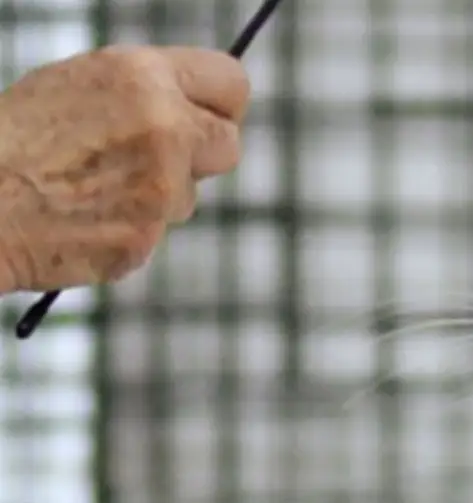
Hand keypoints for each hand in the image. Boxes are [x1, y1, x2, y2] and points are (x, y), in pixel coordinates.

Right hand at [0, 45, 248, 292]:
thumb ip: (144, 94)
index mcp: (142, 76)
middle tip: (160, 159)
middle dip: (201, 155)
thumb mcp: (79, 86)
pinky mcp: (146, 236)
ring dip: (156, 195)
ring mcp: (160, 186)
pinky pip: (154, 232)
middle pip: (228, 145)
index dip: (220, 105)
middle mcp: (162, 126)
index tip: (209, 118)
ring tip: (90, 186)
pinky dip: (127, 229)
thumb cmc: (14, 138)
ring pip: (188, 196)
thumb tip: (192, 108)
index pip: (231, 82)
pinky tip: (82, 216)